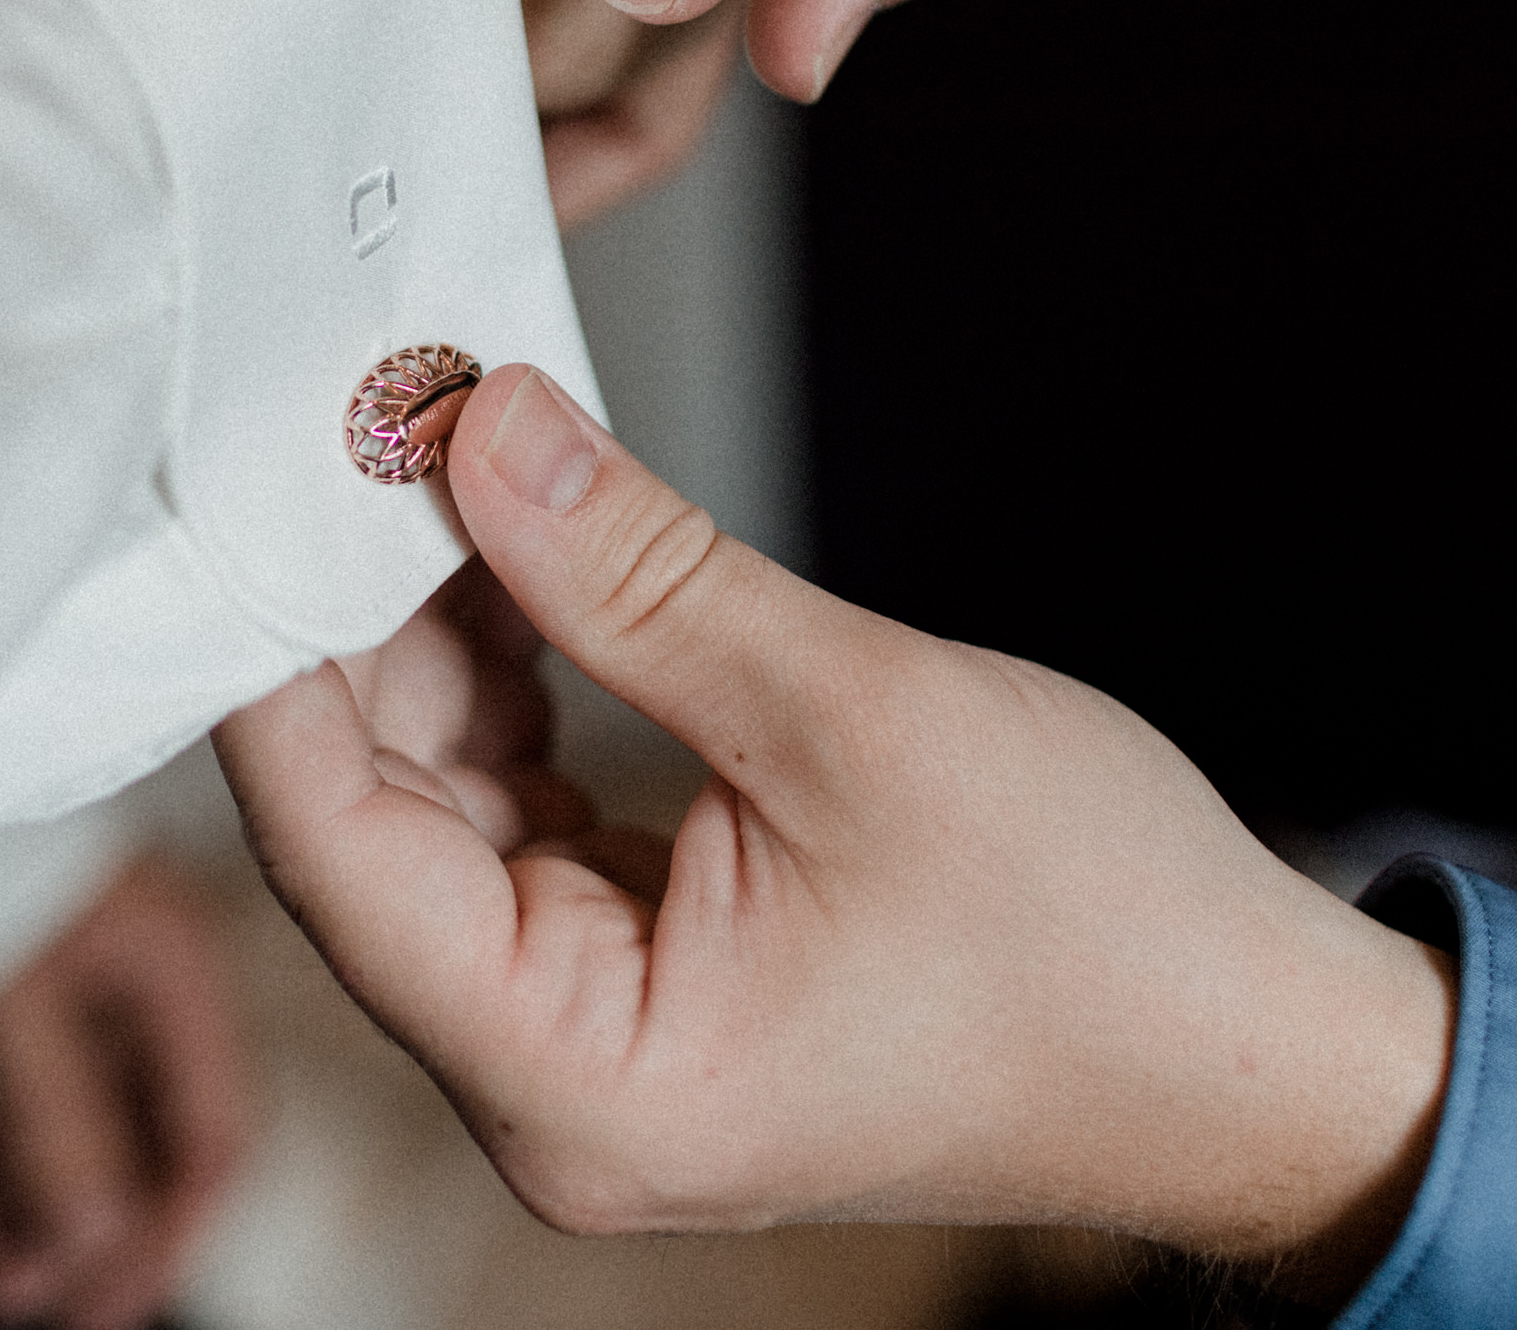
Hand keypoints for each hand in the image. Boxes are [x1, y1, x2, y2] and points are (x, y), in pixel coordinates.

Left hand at [0, 857, 250, 1329]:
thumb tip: (87, 1241)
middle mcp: (141, 987)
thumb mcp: (11, 993)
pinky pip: (24, 1111)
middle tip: (4, 1298)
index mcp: (173, 970)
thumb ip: (58, 1124)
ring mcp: (80, 991)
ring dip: (21, 1215)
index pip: (209, 1135)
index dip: (161, 1235)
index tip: (94, 1310)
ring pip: (78, 1137)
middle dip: (76, 1237)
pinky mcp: (18, 994)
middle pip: (141, 1149)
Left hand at [217, 366, 1453, 1302]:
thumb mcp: (850, 716)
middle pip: (375, 829)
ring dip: (444, 642)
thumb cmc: (1097, 935)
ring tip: (450, 467)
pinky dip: (521, 688)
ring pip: (446, 811)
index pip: (335, 857)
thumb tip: (475, 434)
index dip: (280, 660)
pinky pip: (528, 818)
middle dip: (365, 626)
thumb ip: (637, 576)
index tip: (267, 484)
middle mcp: (556, 1084)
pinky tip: (526, 559)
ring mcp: (598, 1035)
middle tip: (372, 433)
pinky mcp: (647, 973)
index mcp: (580, 1080)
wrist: (1249, 1047)